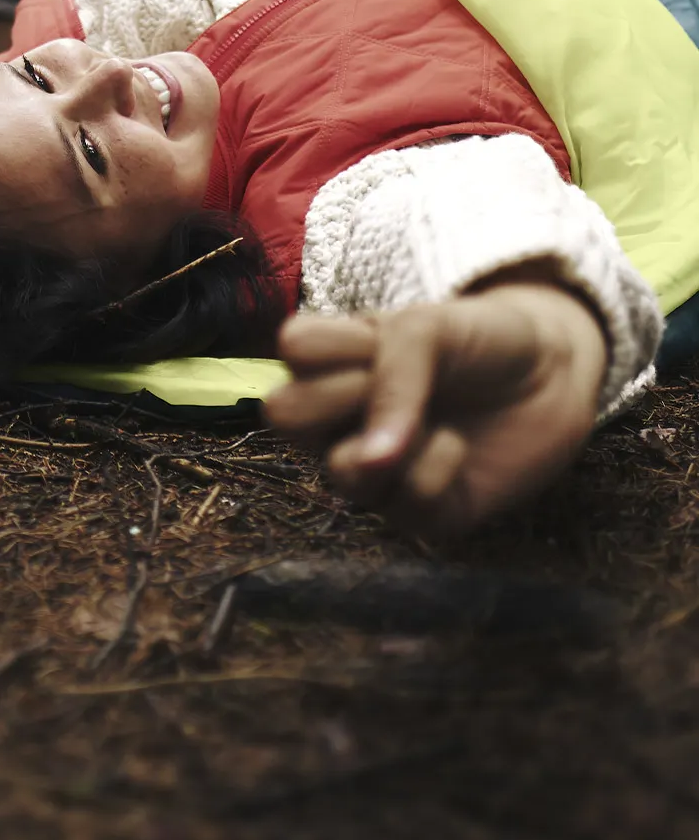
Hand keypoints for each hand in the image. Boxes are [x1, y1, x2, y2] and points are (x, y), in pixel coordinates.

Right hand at [264, 278, 607, 535]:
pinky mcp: (421, 511)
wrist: (555, 372)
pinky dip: (439, 467)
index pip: (290, 347)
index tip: (376, 338)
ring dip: (397, 439)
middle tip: (389, 380)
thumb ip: (393, 375)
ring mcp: (376, 467)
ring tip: (434, 419)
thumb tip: (370, 460)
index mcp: (333, 359)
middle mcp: (341, 416)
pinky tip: (458, 447)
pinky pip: (405, 504)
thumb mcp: (430, 327)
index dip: (333, 344)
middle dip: (343, 393)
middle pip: (283, 412)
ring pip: (342, 473)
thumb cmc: (480, 339)